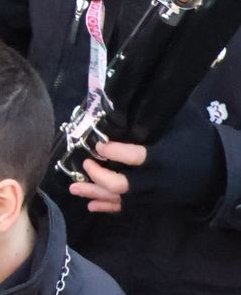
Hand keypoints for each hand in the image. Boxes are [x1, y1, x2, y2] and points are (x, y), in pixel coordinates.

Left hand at [68, 108, 223, 212]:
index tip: (99, 144)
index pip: (135, 157)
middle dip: (100, 176)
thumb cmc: (198, 140)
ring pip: (121, 199)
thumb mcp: (183, 119)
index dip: (113, 152)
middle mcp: (157, 179)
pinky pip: (128, 208)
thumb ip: (158, 107)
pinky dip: (108, 207)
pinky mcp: (154, 202)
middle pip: (124, 185)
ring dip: (96, 194)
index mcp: (163, 156)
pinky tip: (90, 204)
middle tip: (87, 162)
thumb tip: (135, 86)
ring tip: (73, 188)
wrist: (220, 173)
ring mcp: (155, 193)